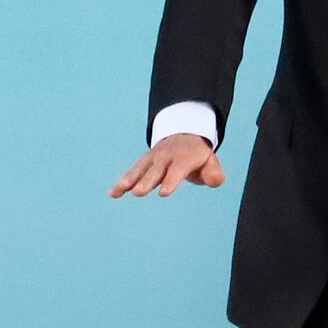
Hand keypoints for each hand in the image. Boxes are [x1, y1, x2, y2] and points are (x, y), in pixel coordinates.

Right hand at [110, 131, 224, 197]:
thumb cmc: (197, 155)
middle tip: (138, 192)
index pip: (177, 170)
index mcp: (184, 157)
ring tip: (117, 192)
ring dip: (128, 181)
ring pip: (140, 170)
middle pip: (155, 170)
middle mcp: (166, 156)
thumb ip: (213, 172)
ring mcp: (153, 158)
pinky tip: (112, 193)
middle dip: (146, 181)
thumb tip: (215, 181)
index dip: (171, 180)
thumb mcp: (209, 161)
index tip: (163, 193)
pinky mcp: (143, 163)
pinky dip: (122, 182)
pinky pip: (132, 172)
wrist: (183, 134)